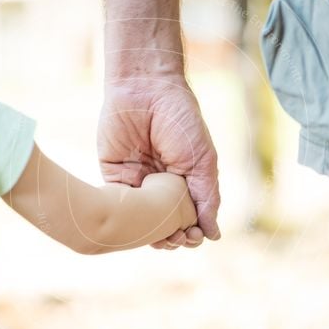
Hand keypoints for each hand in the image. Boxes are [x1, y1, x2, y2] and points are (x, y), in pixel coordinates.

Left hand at [98, 75, 220, 248]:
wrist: (146, 90)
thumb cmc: (181, 121)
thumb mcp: (202, 160)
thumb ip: (207, 197)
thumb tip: (214, 235)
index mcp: (186, 183)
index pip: (189, 220)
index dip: (192, 234)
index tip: (195, 237)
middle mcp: (162, 188)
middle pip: (166, 226)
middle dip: (173, 238)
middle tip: (178, 239)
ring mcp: (138, 184)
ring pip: (142, 222)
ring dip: (151, 235)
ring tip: (161, 237)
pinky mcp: (114, 178)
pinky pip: (119, 205)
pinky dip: (127, 220)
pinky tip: (137, 225)